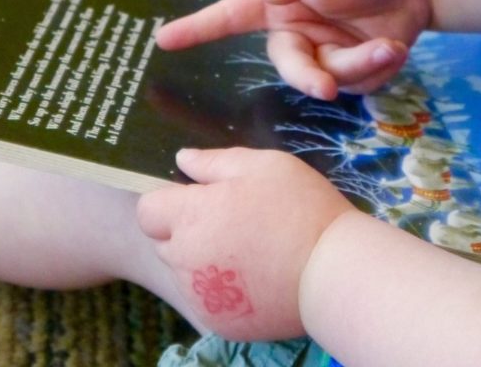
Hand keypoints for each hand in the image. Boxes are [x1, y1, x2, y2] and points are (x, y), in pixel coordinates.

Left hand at [136, 147, 355, 340]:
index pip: (148, 211)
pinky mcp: (217, 322)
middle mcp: (185, 258)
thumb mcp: (262, 166)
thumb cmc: (299, 208)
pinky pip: (206, 300)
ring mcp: (200, 295)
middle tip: (229, 225)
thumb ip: (214, 162)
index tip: (199, 202)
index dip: (169, 203)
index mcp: (190, 216)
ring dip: (201, 263)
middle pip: (164, 243)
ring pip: (184, 273)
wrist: (333, 271)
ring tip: (247, 253)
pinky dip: (221, 291)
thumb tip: (182, 159)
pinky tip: (254, 279)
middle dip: (185, 232)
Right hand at [156, 0, 431, 98]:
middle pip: (288, 66)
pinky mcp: (352, 69)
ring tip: (390, 44)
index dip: (197, 28)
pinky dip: (379, 69)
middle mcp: (296, 30)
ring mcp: (324, 53)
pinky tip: (395, 46)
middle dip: (307, 78)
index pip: (231, 16)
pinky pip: (357, 85)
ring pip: (328, 79)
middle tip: (325, 87)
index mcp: (279, 1)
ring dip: (359, 66)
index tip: (163, 40)